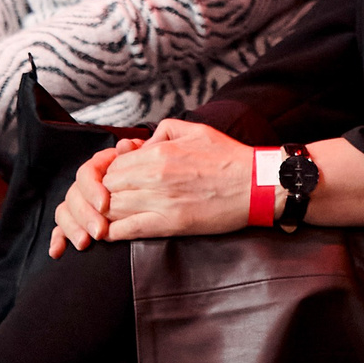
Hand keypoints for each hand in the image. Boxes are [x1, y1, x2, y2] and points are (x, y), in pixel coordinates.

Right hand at [50, 139, 142, 255]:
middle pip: (74, 196)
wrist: (154, 186)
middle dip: (84, 215)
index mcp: (100, 165)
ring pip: (65, 212)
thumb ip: (136, 152)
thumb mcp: (147, 158)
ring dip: (72, 228)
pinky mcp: (77, 221)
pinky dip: (58, 239)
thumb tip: (125, 146)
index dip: (92, 189)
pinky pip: (61, 228)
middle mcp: (87, 183)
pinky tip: (57, 251)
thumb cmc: (150, 170)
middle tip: (99, 232)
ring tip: (85, 243)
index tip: (104, 205)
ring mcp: (80, 202)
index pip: (86, 174)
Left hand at [99, 120, 254, 240]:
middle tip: (115, 199)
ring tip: (114, 215)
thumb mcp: (196, 130)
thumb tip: (142, 143)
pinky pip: (128, 229)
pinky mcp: (170, 224)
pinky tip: (113, 232)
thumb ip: (164, 130)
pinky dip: (114, 232)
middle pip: (109, 187)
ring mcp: (161, 201)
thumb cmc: (229, 158)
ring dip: (108, 213)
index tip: (119, 181)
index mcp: (159, 153)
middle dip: (107, 193)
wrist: (256, 185)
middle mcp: (155, 176)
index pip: (115, 165)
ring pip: (113, 208)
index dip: (112, 174)